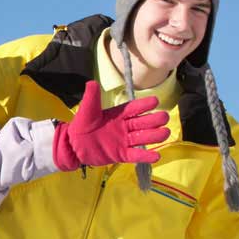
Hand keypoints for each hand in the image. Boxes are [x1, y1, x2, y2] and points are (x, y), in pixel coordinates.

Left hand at [52, 81, 169, 170]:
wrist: (72, 145)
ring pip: (143, 138)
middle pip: (143, 122)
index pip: (134, 108)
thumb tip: (92, 82)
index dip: (144, 105)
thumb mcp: (87, 110)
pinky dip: (146, 156)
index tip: (155, 101)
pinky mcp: (121, 154)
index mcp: (118, 114)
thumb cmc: (81, 125)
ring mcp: (124, 141)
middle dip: (155, 120)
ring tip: (165, 133)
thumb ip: (92, 97)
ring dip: (155, 136)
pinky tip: (157, 156)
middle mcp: (125, 127)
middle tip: (164, 117)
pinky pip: (135, 155)